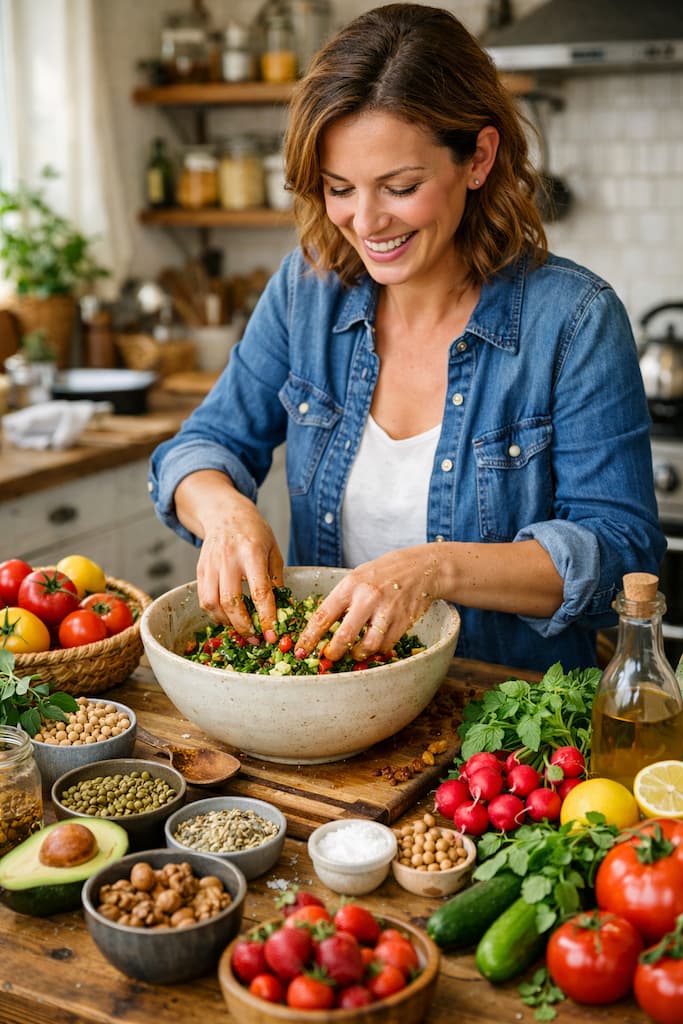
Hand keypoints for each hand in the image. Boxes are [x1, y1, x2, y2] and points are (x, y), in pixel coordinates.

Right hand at [194, 496, 283, 642]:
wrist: (225, 513)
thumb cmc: (254, 532)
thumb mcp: (273, 550)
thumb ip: (275, 579)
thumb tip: (281, 609)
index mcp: (252, 553)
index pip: (259, 592)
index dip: (265, 617)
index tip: (272, 635)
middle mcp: (228, 559)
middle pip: (231, 602)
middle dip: (244, 626)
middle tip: (256, 639)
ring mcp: (211, 565)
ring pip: (212, 604)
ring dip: (227, 623)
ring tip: (242, 629)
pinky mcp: (200, 570)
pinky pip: (204, 599)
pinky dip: (215, 614)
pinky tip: (228, 617)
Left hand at [295, 546, 439, 661]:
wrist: (421, 567)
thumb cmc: (384, 573)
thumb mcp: (358, 577)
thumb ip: (343, 599)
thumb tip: (323, 628)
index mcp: (350, 585)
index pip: (323, 615)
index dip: (309, 637)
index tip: (300, 650)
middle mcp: (367, 597)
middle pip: (344, 636)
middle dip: (332, 652)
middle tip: (328, 657)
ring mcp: (386, 610)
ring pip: (367, 645)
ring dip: (357, 654)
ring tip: (354, 652)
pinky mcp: (403, 620)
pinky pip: (386, 645)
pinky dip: (378, 650)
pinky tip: (374, 645)